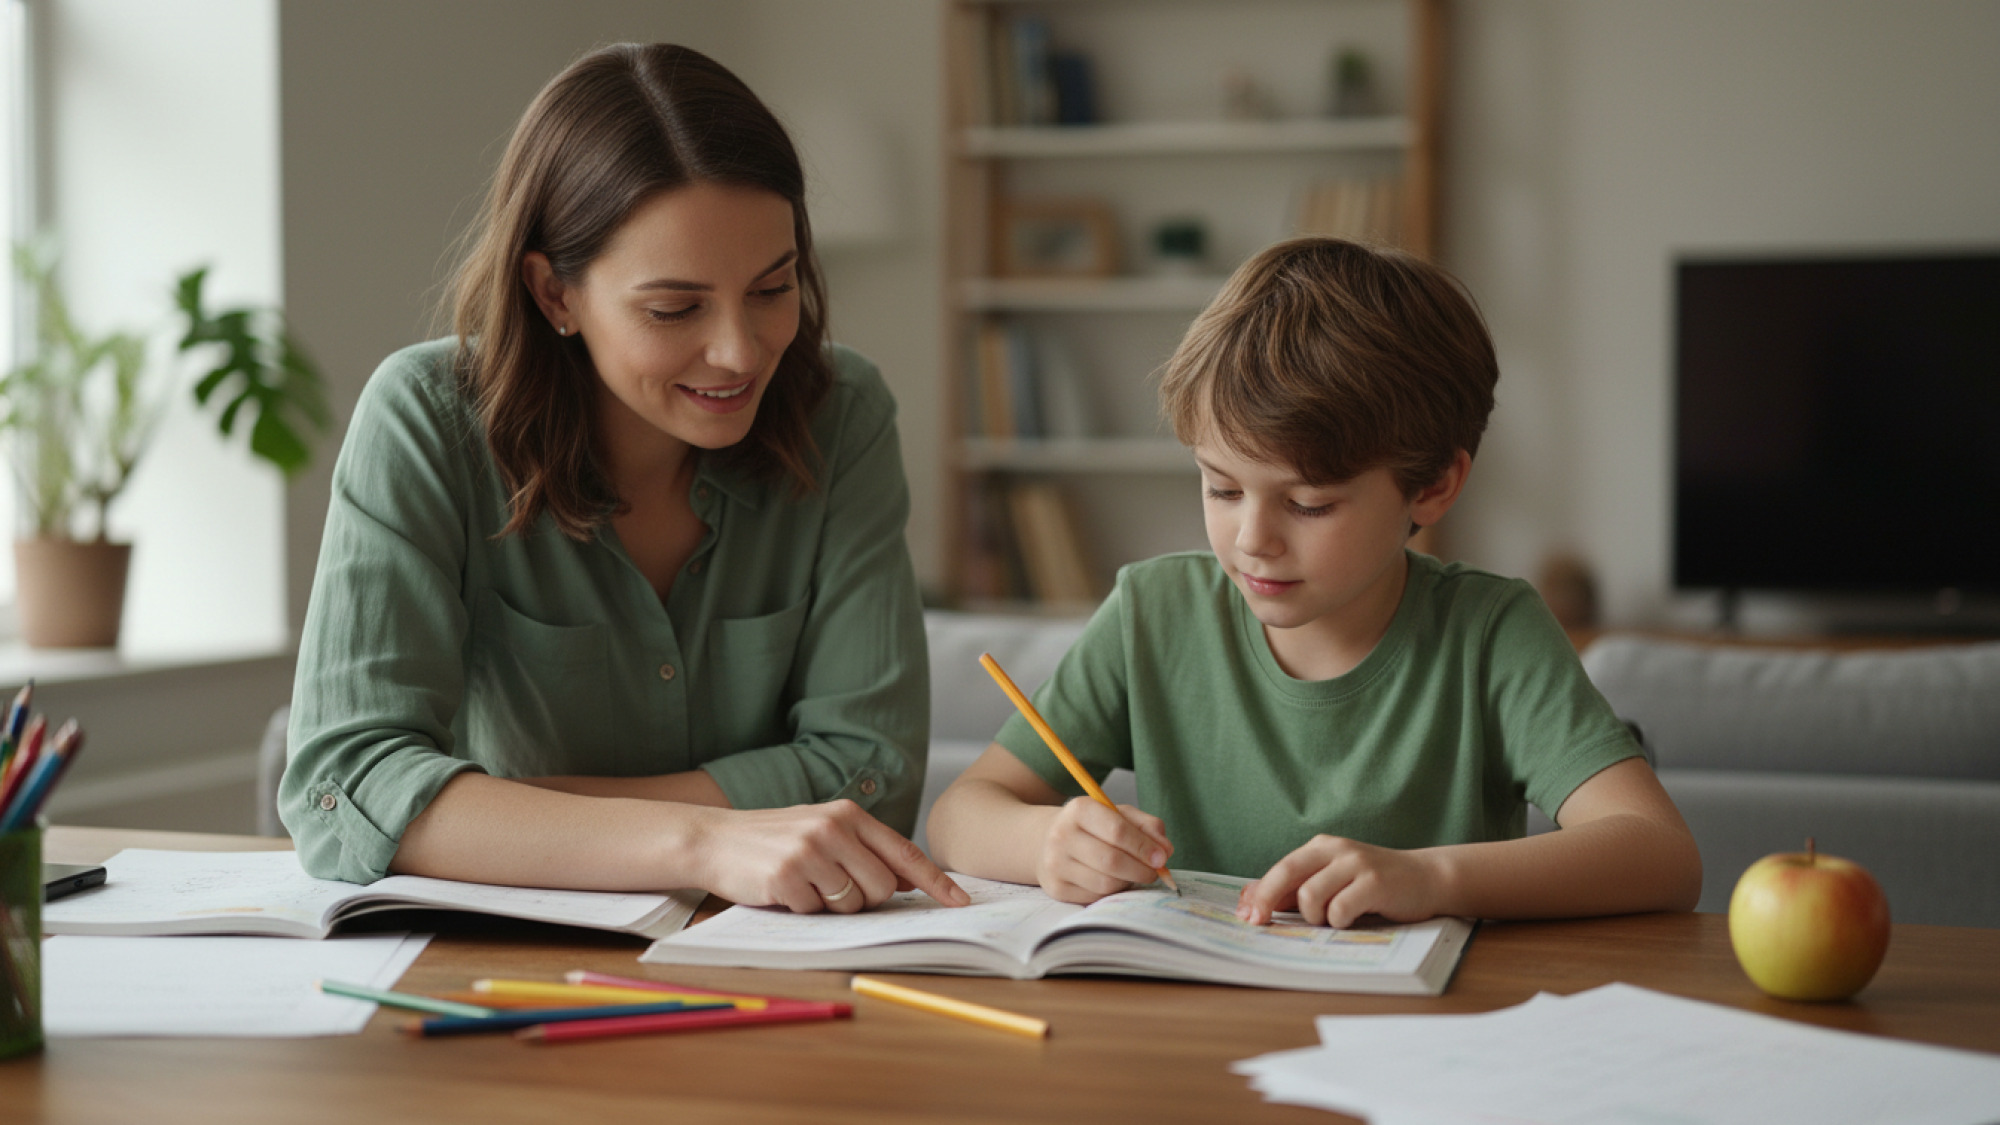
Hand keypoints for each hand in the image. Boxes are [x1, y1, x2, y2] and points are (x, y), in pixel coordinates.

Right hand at [687, 799, 970, 913]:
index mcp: (848, 815)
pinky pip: (815, 912)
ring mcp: (809, 852)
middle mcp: (833, 828)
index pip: (904, 852)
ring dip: (832, 906)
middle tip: (835, 889)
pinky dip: (802, 910)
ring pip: (851, 904)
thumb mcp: (823, 831)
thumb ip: (864, 850)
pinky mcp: (786, 877)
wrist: (714, 839)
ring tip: (805, 884)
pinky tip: (783, 890)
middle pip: (882, 887)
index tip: (959, 901)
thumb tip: (908, 882)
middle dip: (865, 899)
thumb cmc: (774, 839)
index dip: (935, 880)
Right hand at [1034, 798, 1173, 903]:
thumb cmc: (1092, 827)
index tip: (1162, 857)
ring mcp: (1055, 864)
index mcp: (1079, 809)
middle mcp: (1062, 836)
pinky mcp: (1056, 888)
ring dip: (1127, 882)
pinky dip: (1112, 892)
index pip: (1117, 831)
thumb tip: (1166, 850)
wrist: (1046, 840)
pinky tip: (1112, 880)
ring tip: (1131, 873)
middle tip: (1154, 871)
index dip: (1144, 847)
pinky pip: (1095, 897)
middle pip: (1112, 861)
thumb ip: (1147, 826)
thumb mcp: (1119, 815)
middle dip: (1141, 869)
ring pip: (1105, 883)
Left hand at [1236, 835, 1445, 927]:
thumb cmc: (1374, 884)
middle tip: (1262, 923)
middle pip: (1287, 873)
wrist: (1426, 878)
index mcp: (1321, 847)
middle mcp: (1336, 850)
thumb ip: (1299, 888)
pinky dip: (1339, 921)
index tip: (1247, 915)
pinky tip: (1351, 919)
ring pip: (1311, 896)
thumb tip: (1253, 900)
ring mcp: (1356, 864)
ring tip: (1332, 919)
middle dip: (1268, 901)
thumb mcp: (1334, 879)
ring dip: (1315, 917)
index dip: (1259, 893)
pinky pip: (1340, 909)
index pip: (1280, 869)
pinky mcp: (1375, 882)